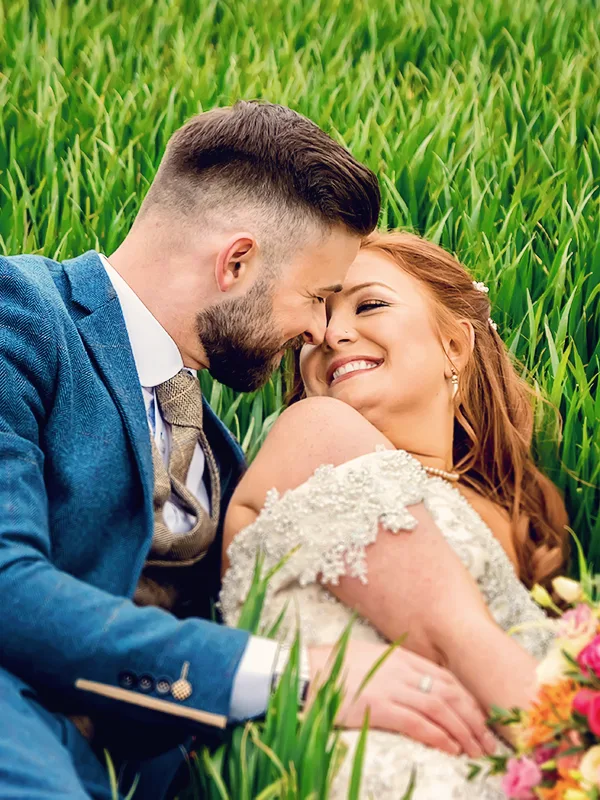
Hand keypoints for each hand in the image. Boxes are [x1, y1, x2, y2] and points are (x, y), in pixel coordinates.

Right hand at [307, 641, 496, 758]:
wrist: (306, 672)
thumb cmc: (335, 669)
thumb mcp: (372, 660)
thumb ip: (396, 669)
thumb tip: (418, 685)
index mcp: (402, 657)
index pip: (447, 678)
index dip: (469, 700)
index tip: (482, 720)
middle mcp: (402, 670)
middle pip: (450, 693)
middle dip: (474, 719)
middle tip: (488, 742)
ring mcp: (391, 687)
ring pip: (440, 709)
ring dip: (463, 732)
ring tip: (476, 752)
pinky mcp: (379, 707)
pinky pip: (419, 723)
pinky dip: (439, 736)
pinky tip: (452, 749)